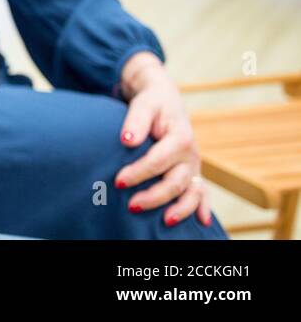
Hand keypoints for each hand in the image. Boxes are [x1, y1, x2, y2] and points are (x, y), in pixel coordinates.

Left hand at [114, 52, 213, 227]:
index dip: (139, 173)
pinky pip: (202, 193)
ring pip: (192, 192)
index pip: (158, 161)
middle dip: (155, 196)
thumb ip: (136, 121)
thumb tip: (127, 140)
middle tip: (131, 205)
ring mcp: (193, 165)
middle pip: (176, 182)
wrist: (165, 98)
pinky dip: (203, 208)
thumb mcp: (144, 104)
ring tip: (166, 221)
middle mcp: (190, 154)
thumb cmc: (152, 102)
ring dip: (180, 209)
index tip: (119, 181)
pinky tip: (201, 223)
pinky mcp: (192, 172)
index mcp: (180, 137)